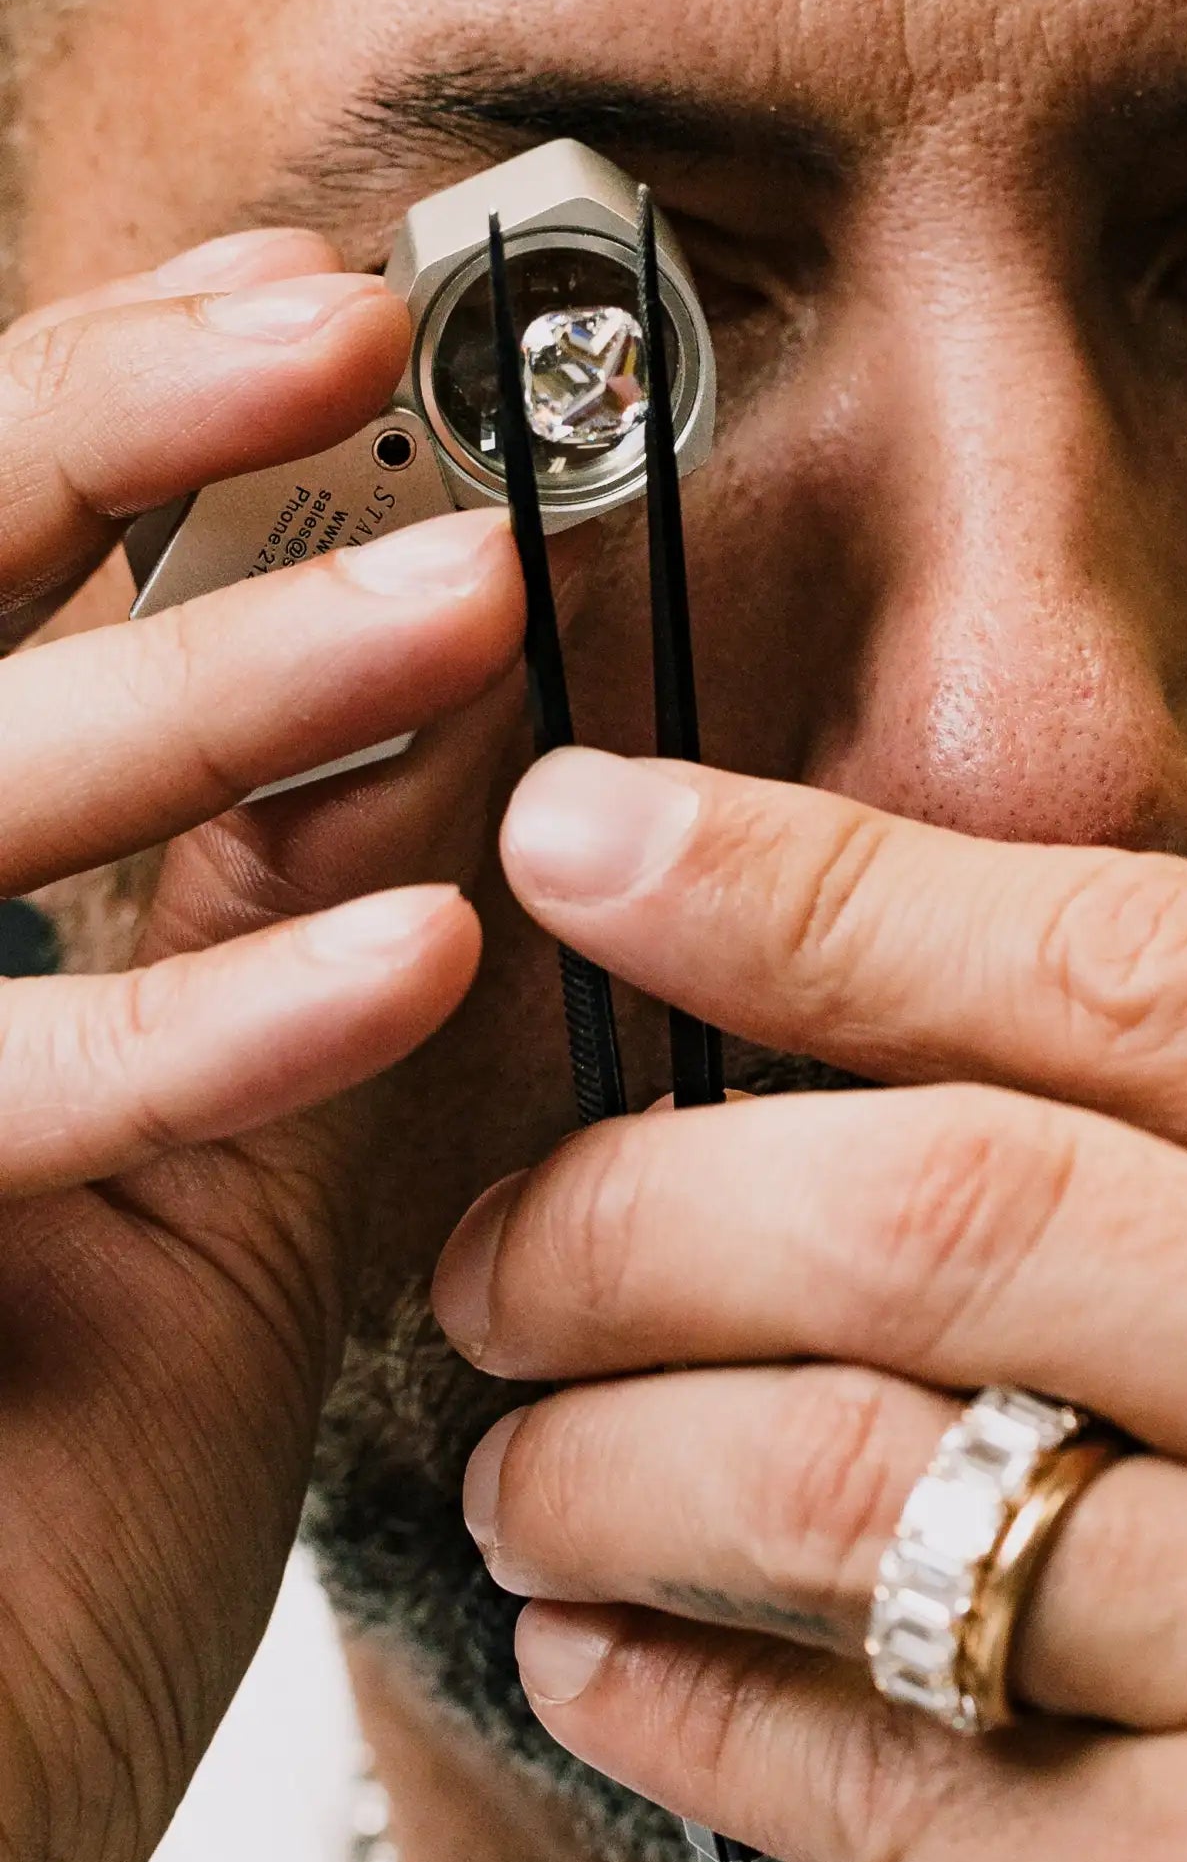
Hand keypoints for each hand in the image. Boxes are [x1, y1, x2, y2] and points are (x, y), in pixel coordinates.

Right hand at [0, 228, 555, 1861]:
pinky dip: (210, 1026)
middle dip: (101, 444)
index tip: (315, 328)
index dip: (118, 435)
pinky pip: (0, 1112)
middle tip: (346, 323)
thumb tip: (430, 737)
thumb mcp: (183, 1210)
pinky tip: (417, 945)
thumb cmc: (41, 1537)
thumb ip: (257, 965)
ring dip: (215, 689)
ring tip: (465, 589)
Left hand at [435, 745, 1186, 1861]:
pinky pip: (882, 1775)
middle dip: (638, 1213)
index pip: (1123, 975)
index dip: (812, 894)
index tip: (573, 845)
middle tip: (493, 1258)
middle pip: (941, 1212)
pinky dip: (676, 1702)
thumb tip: (759, 908)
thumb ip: (1162, 1134)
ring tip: (512, 1472)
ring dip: (602, 1460)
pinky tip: (586, 1654)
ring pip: (847, 1478)